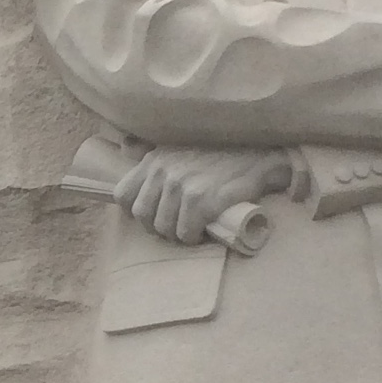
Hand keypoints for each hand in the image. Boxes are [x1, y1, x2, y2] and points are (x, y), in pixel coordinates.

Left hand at [113, 147, 306, 243]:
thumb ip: (150, 150)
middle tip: (176, 226)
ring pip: (164, 228)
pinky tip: (204, 231)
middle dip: (158, 228)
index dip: (135, 211)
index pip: (123, 195)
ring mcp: (181, 185)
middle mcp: (163, 170)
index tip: (154, 215)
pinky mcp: (200, 200)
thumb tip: (124, 145)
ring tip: (192, 228)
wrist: (258, 156)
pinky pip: (185, 233)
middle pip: (142, 216)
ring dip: (178, 234)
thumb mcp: (178, 145)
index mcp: (154, 159)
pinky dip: (194, 238)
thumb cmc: (219, 154)